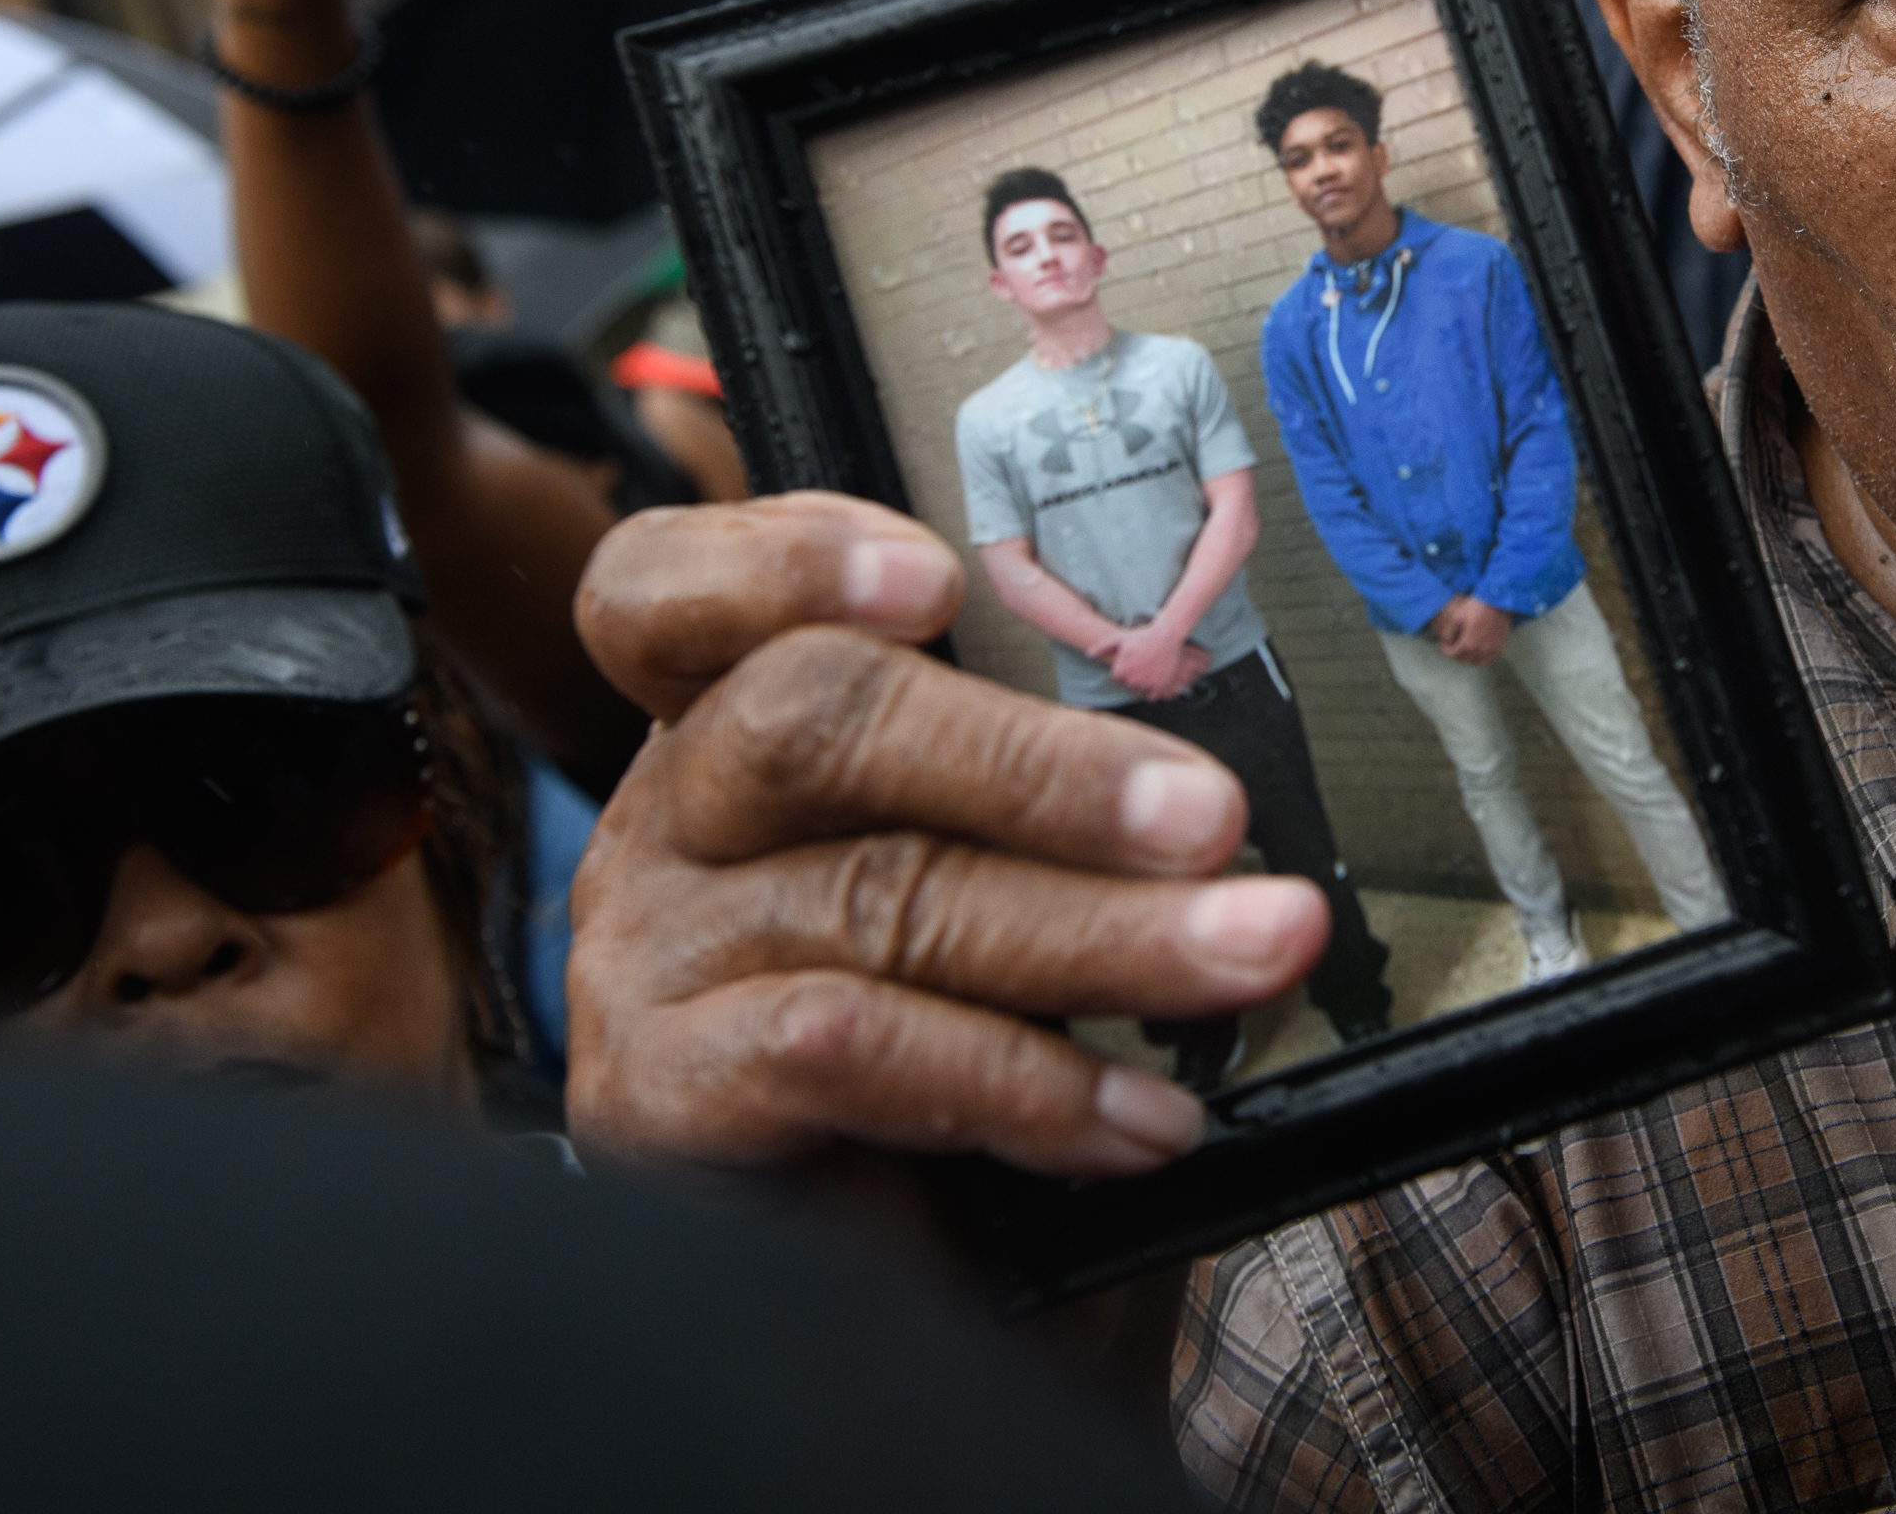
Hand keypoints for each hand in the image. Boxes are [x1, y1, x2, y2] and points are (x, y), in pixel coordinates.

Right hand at [564, 494, 1329, 1178]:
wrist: (919, 1342)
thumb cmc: (978, 1091)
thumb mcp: (1020, 907)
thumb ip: (1067, 817)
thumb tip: (1232, 767)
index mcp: (733, 738)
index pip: (672, 593)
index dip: (781, 554)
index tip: (938, 580)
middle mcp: (664, 827)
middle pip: (805, 718)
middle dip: (1035, 764)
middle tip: (1213, 815)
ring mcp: (644, 963)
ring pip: (873, 890)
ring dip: (1097, 930)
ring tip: (1251, 951)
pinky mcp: (656, 1101)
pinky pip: (841, 1043)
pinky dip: (1018, 1076)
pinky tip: (1140, 1116)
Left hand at [1101, 620, 1207, 700]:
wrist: (1166, 636)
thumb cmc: (1141, 636)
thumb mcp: (1120, 638)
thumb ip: (1102, 647)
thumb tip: (1088, 655)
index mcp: (1120, 671)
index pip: (1117, 677)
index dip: (1123, 667)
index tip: (1130, 658)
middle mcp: (1132, 681)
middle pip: (1129, 684)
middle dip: (1133, 675)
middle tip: (1141, 661)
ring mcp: (1146, 685)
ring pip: (1140, 689)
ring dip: (1143, 682)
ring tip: (1149, 666)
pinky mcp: (1159, 687)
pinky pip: (1152, 696)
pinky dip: (1153, 690)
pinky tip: (1155, 677)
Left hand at [1431, 595, 1513, 665]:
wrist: (1497, 602)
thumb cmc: (1476, 608)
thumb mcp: (1457, 616)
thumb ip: (1448, 632)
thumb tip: (1445, 642)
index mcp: (1468, 644)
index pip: (1453, 654)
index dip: (1446, 649)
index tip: (1444, 643)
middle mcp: (1480, 651)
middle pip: (1464, 660)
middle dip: (1456, 654)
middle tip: (1454, 645)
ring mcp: (1491, 650)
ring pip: (1476, 662)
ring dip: (1468, 658)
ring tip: (1465, 650)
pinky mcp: (1499, 646)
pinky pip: (1489, 659)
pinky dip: (1482, 658)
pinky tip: (1479, 651)